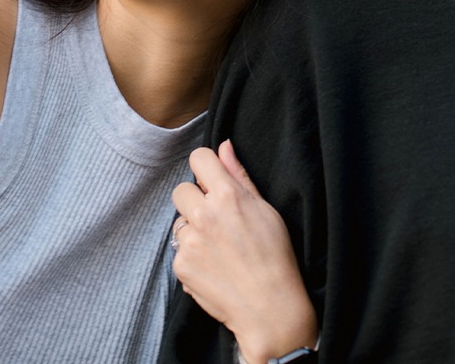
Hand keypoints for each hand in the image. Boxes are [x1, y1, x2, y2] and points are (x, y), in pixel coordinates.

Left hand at [172, 140, 317, 363]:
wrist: (269, 307)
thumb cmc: (274, 255)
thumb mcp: (264, 208)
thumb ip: (239, 175)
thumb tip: (224, 146)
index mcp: (227, 195)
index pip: (198, 158)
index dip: (206, 167)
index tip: (212, 180)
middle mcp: (204, 215)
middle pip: (181, 190)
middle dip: (195, 200)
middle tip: (216, 219)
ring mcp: (190, 242)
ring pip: (179, 222)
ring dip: (193, 230)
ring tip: (218, 248)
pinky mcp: (181, 266)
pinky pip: (180, 251)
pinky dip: (192, 256)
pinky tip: (214, 266)